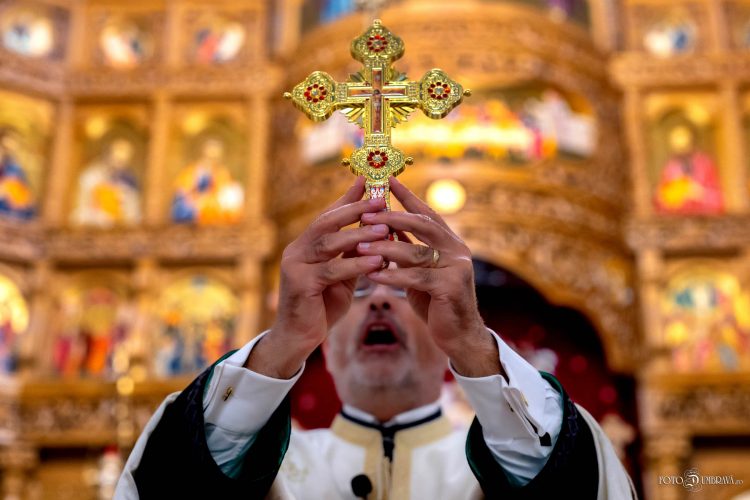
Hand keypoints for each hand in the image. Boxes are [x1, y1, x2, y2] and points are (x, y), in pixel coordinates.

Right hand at [246, 177, 386, 377]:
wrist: (297, 339)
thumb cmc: (321, 307)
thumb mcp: (340, 277)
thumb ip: (351, 256)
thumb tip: (375, 234)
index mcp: (305, 245)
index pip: (328, 215)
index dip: (348, 199)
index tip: (369, 182)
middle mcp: (297, 250)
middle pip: (327, 222)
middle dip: (355, 209)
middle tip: (380, 200)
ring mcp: (295, 266)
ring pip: (329, 243)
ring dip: (359, 235)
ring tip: (384, 229)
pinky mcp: (300, 285)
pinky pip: (331, 270)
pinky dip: (356, 266)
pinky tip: (376, 264)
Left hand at [357, 177, 502, 377]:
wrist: (458, 335)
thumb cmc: (436, 302)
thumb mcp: (420, 271)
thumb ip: (409, 249)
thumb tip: (387, 227)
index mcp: (450, 242)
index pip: (426, 213)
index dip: (407, 197)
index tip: (387, 180)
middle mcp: (457, 249)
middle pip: (422, 225)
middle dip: (391, 218)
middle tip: (365, 215)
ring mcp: (457, 268)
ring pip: (416, 252)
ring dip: (384, 248)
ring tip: (360, 247)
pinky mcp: (451, 288)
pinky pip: (416, 278)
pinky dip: (392, 275)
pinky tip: (372, 275)